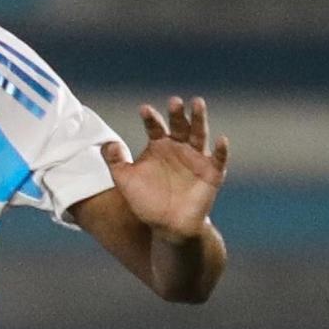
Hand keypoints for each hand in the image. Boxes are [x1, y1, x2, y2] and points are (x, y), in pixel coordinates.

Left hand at [103, 96, 228, 240]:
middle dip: (177, 114)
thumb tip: (106, 143)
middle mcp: (179, 147)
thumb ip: (115, 162)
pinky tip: (221, 140)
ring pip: (199, 134)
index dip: (150, 119)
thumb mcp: (126, 181)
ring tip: (198, 103)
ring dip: (199, 119)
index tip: (144, 110)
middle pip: (179, 125)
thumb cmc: (146, 201)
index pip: (155, 127)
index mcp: (160, 145)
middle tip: (174, 101)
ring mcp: (197, 158)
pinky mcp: (212, 173)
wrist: (167, 227)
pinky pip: (218, 159)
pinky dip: (221, 150)